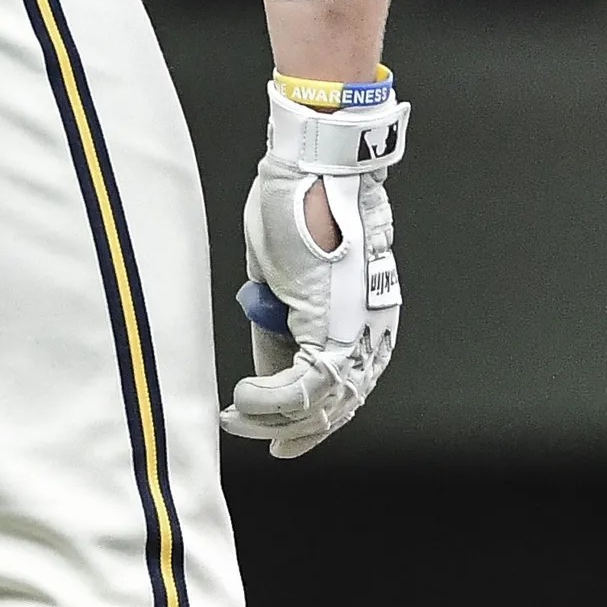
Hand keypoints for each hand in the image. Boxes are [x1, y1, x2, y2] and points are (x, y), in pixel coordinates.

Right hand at [222, 87, 404, 457]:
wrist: (318, 171)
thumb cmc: (301, 210)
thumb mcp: (282, 279)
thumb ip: (282, 323)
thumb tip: (270, 365)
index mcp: (360, 326)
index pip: (338, 391)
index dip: (305, 419)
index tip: (272, 435)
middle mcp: (369, 338)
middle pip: (336, 407)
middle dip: (289, 429)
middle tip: (247, 432)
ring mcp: (357, 337)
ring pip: (322, 406)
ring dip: (272, 419)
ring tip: (238, 417)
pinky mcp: (335, 331)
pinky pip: (304, 388)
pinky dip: (269, 401)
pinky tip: (242, 399)